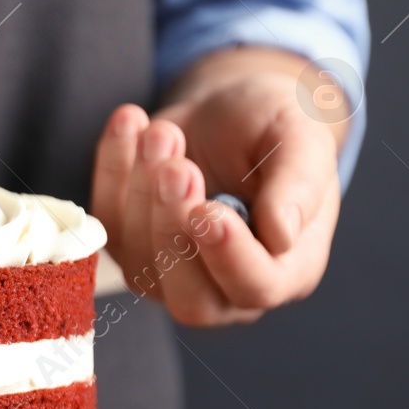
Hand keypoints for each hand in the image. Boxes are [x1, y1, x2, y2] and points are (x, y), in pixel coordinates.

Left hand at [90, 47, 345, 325]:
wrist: (230, 109)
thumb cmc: (276, 128)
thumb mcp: (303, 139)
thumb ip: (299, 186)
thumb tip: (281, 234)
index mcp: (288, 270)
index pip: (255, 288)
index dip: (228, 257)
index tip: (208, 210)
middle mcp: (228, 286)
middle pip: (190, 298)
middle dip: (173, 230)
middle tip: (176, 168)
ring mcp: (171, 273)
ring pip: (139, 261)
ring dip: (140, 192)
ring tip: (162, 131)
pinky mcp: (129, 245)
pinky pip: (106, 224)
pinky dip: (111, 172)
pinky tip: (130, 124)